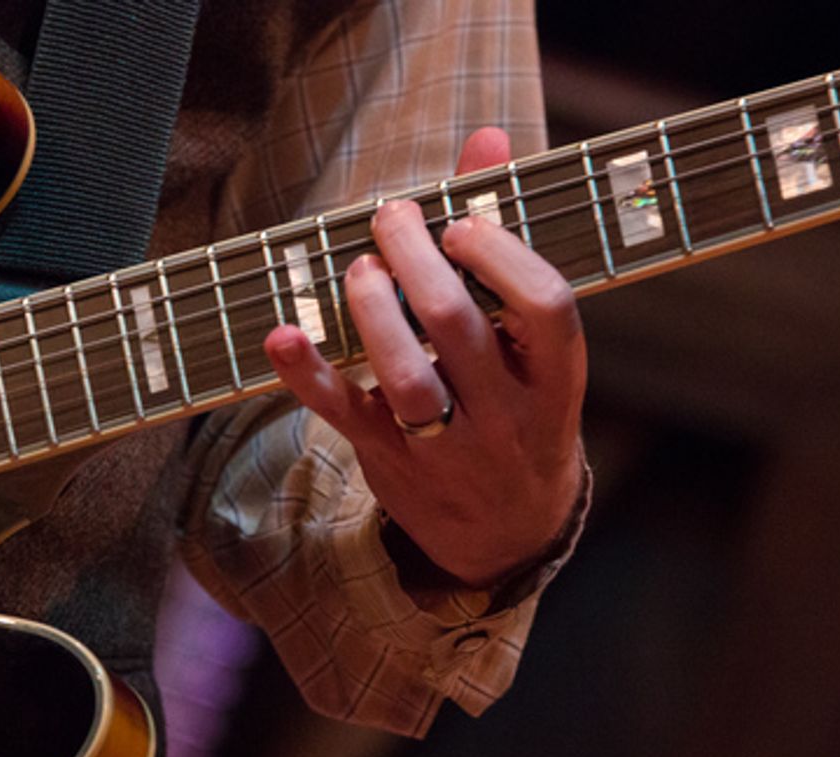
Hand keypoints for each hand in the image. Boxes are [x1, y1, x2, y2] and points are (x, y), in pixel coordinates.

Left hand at [265, 128, 586, 587]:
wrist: (507, 535)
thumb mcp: (532, 343)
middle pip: (458, 329)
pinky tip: (283, 334)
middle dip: (418, 263)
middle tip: (391, 218)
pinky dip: (307, 376)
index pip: (547, 308)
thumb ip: (506, 240)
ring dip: (372, 313)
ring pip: (404, 377)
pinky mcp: (390, 464)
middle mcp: (507, 417)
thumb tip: (488, 138)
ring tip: (358, 269)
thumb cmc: (519, 408)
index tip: (462, 222)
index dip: (502, 256)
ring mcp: (448, 448)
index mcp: (557, 380)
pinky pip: (345, 416)